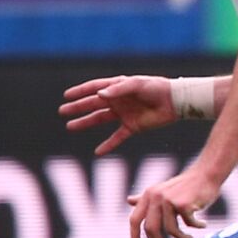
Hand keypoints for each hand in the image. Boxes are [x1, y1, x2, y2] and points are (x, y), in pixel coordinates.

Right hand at [59, 75, 175, 154]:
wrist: (175, 101)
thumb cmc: (156, 88)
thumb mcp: (136, 84)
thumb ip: (118, 90)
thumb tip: (99, 96)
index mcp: (118, 87)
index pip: (95, 88)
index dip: (81, 91)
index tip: (66, 96)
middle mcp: (118, 100)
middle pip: (93, 104)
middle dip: (78, 108)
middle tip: (62, 111)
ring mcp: (124, 114)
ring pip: (100, 120)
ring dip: (86, 123)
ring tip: (70, 127)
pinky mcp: (133, 127)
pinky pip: (117, 137)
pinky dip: (108, 145)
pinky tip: (98, 152)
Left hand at [127, 164, 218, 237]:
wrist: (206, 174)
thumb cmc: (187, 184)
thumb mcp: (163, 190)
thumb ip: (147, 198)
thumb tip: (129, 200)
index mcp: (148, 195)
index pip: (135, 219)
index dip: (134, 236)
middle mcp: (156, 197)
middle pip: (151, 229)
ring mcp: (169, 200)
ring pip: (171, 229)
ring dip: (182, 237)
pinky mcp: (183, 204)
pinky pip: (188, 224)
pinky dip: (196, 226)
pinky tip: (202, 224)